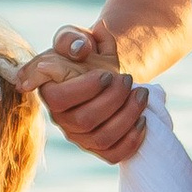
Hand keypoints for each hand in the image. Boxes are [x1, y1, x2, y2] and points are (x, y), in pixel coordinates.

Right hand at [25, 22, 146, 164]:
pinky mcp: (98, 148)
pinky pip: (113, 155)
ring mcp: (79, 137)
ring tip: (142, 94)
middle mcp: (60, 118)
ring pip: (102, 138)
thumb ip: (71, 38)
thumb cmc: (85, 52)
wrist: (104, 70)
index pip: (58, 99)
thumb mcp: (74, 36)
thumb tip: (79, 50)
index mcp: (49, 92)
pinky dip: (132, 140)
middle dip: (113, 99)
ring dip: (127, 116)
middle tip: (127, 79)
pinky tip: (143, 120)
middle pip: (84, 120)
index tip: (106, 73)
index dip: (85, 89)